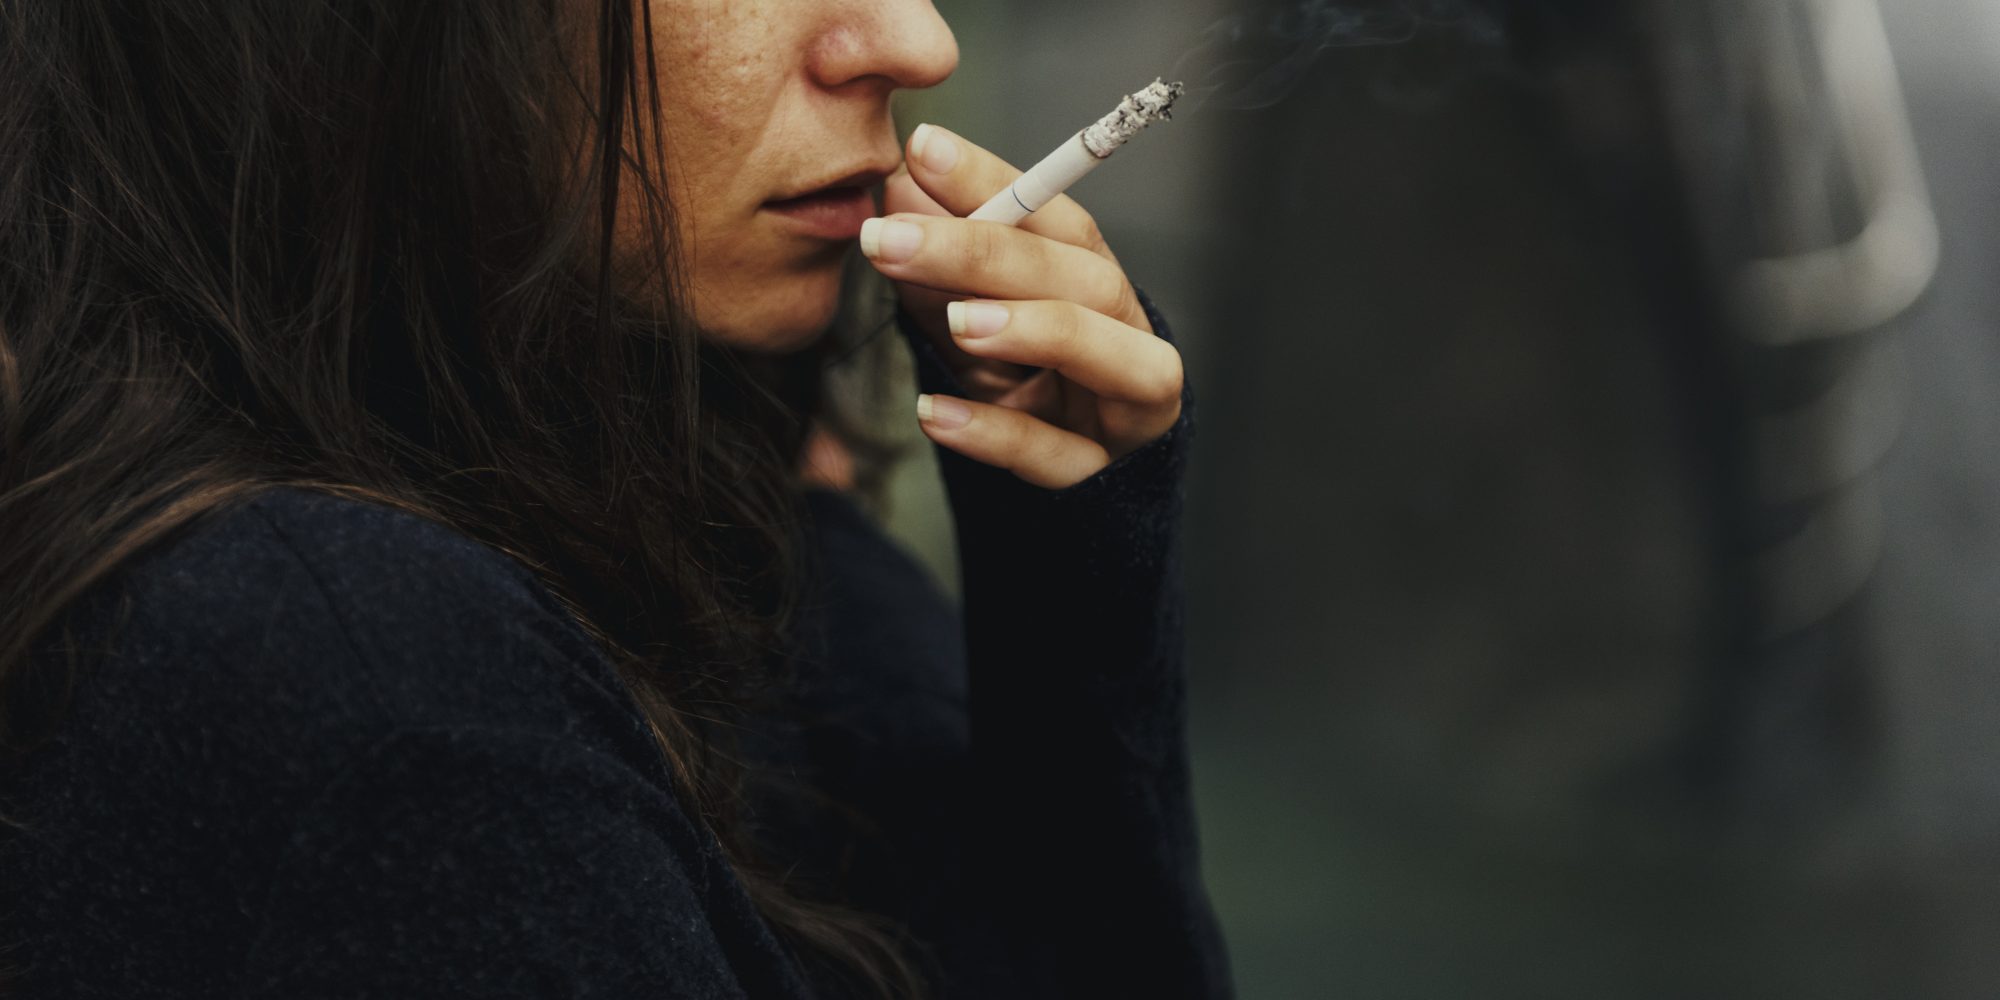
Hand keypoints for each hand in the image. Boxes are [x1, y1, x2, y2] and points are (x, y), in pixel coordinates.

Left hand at [866, 123, 1184, 489]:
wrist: (1077, 495)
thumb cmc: (1024, 387)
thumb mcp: (973, 320)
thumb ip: (941, 266)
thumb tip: (898, 187)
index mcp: (1097, 286)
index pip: (1058, 220)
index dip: (995, 182)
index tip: (922, 150)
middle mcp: (1128, 338)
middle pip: (1081, 278)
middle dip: (986, 252)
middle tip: (890, 237)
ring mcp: (1125, 412)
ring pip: (1108, 358)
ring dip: (1034, 328)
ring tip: (958, 319)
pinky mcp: (1101, 480)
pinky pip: (1057, 458)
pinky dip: (996, 434)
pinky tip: (934, 414)